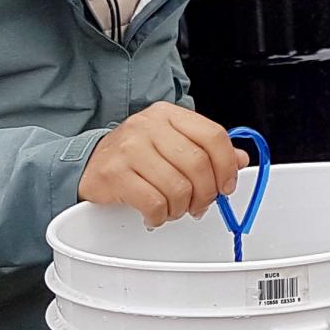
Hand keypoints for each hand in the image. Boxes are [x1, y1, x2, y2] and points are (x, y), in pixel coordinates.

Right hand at [80, 103, 245, 228]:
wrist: (89, 163)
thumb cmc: (136, 154)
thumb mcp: (173, 142)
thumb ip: (207, 149)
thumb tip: (240, 160)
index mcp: (169, 114)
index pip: (213, 136)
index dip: (226, 165)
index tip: (227, 185)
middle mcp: (149, 126)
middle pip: (199, 164)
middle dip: (206, 193)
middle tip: (200, 205)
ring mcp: (129, 148)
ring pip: (178, 187)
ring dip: (182, 207)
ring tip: (175, 209)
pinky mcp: (114, 173)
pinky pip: (154, 202)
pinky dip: (160, 216)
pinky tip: (156, 214)